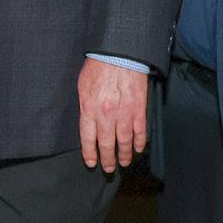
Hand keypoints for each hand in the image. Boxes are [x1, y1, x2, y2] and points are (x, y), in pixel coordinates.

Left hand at [77, 58, 148, 173]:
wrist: (120, 54)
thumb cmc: (98, 65)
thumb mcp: (83, 84)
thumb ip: (85, 104)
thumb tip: (88, 119)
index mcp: (89, 108)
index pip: (88, 138)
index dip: (90, 153)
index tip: (92, 163)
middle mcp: (106, 115)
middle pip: (106, 144)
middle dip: (107, 159)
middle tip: (108, 168)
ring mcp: (124, 114)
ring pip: (124, 142)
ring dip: (125, 155)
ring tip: (124, 162)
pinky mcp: (139, 110)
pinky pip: (140, 132)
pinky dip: (140, 142)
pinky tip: (138, 149)